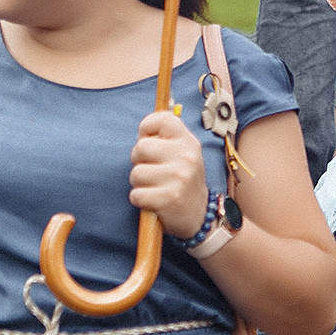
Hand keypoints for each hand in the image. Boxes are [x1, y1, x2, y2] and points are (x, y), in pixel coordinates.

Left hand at [130, 110, 208, 240]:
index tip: (149, 141)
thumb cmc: (183, 181)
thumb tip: (142, 131)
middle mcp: (186, 157)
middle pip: (140, 147)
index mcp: (188, 142)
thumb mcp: (184, 155)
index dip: (146, 129)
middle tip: (151, 170)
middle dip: (138, 161)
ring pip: (136, 173)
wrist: (200, 216)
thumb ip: (166, 140)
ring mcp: (178, 178)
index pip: (162, 119)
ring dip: (139, 183)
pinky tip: (153, 201)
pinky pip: (136, 194)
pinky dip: (139, 199)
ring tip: (154, 187)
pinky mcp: (168, 198)